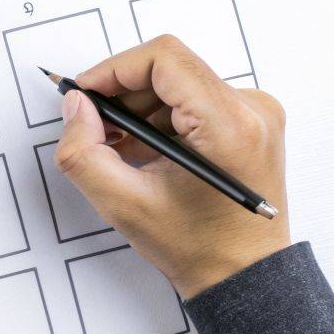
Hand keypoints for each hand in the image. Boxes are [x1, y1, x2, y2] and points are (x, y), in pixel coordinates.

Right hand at [53, 36, 290, 297]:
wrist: (244, 274)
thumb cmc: (198, 248)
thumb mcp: (124, 205)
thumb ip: (84, 153)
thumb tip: (77, 106)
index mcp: (229, 126)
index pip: (165, 59)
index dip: (115, 69)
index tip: (85, 93)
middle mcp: (252, 110)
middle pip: (172, 68)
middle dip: (124, 93)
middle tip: (95, 127)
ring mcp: (257, 113)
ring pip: (181, 82)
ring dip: (142, 108)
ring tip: (121, 147)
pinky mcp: (252, 121)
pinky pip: (196, 99)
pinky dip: (163, 117)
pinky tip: (147, 151)